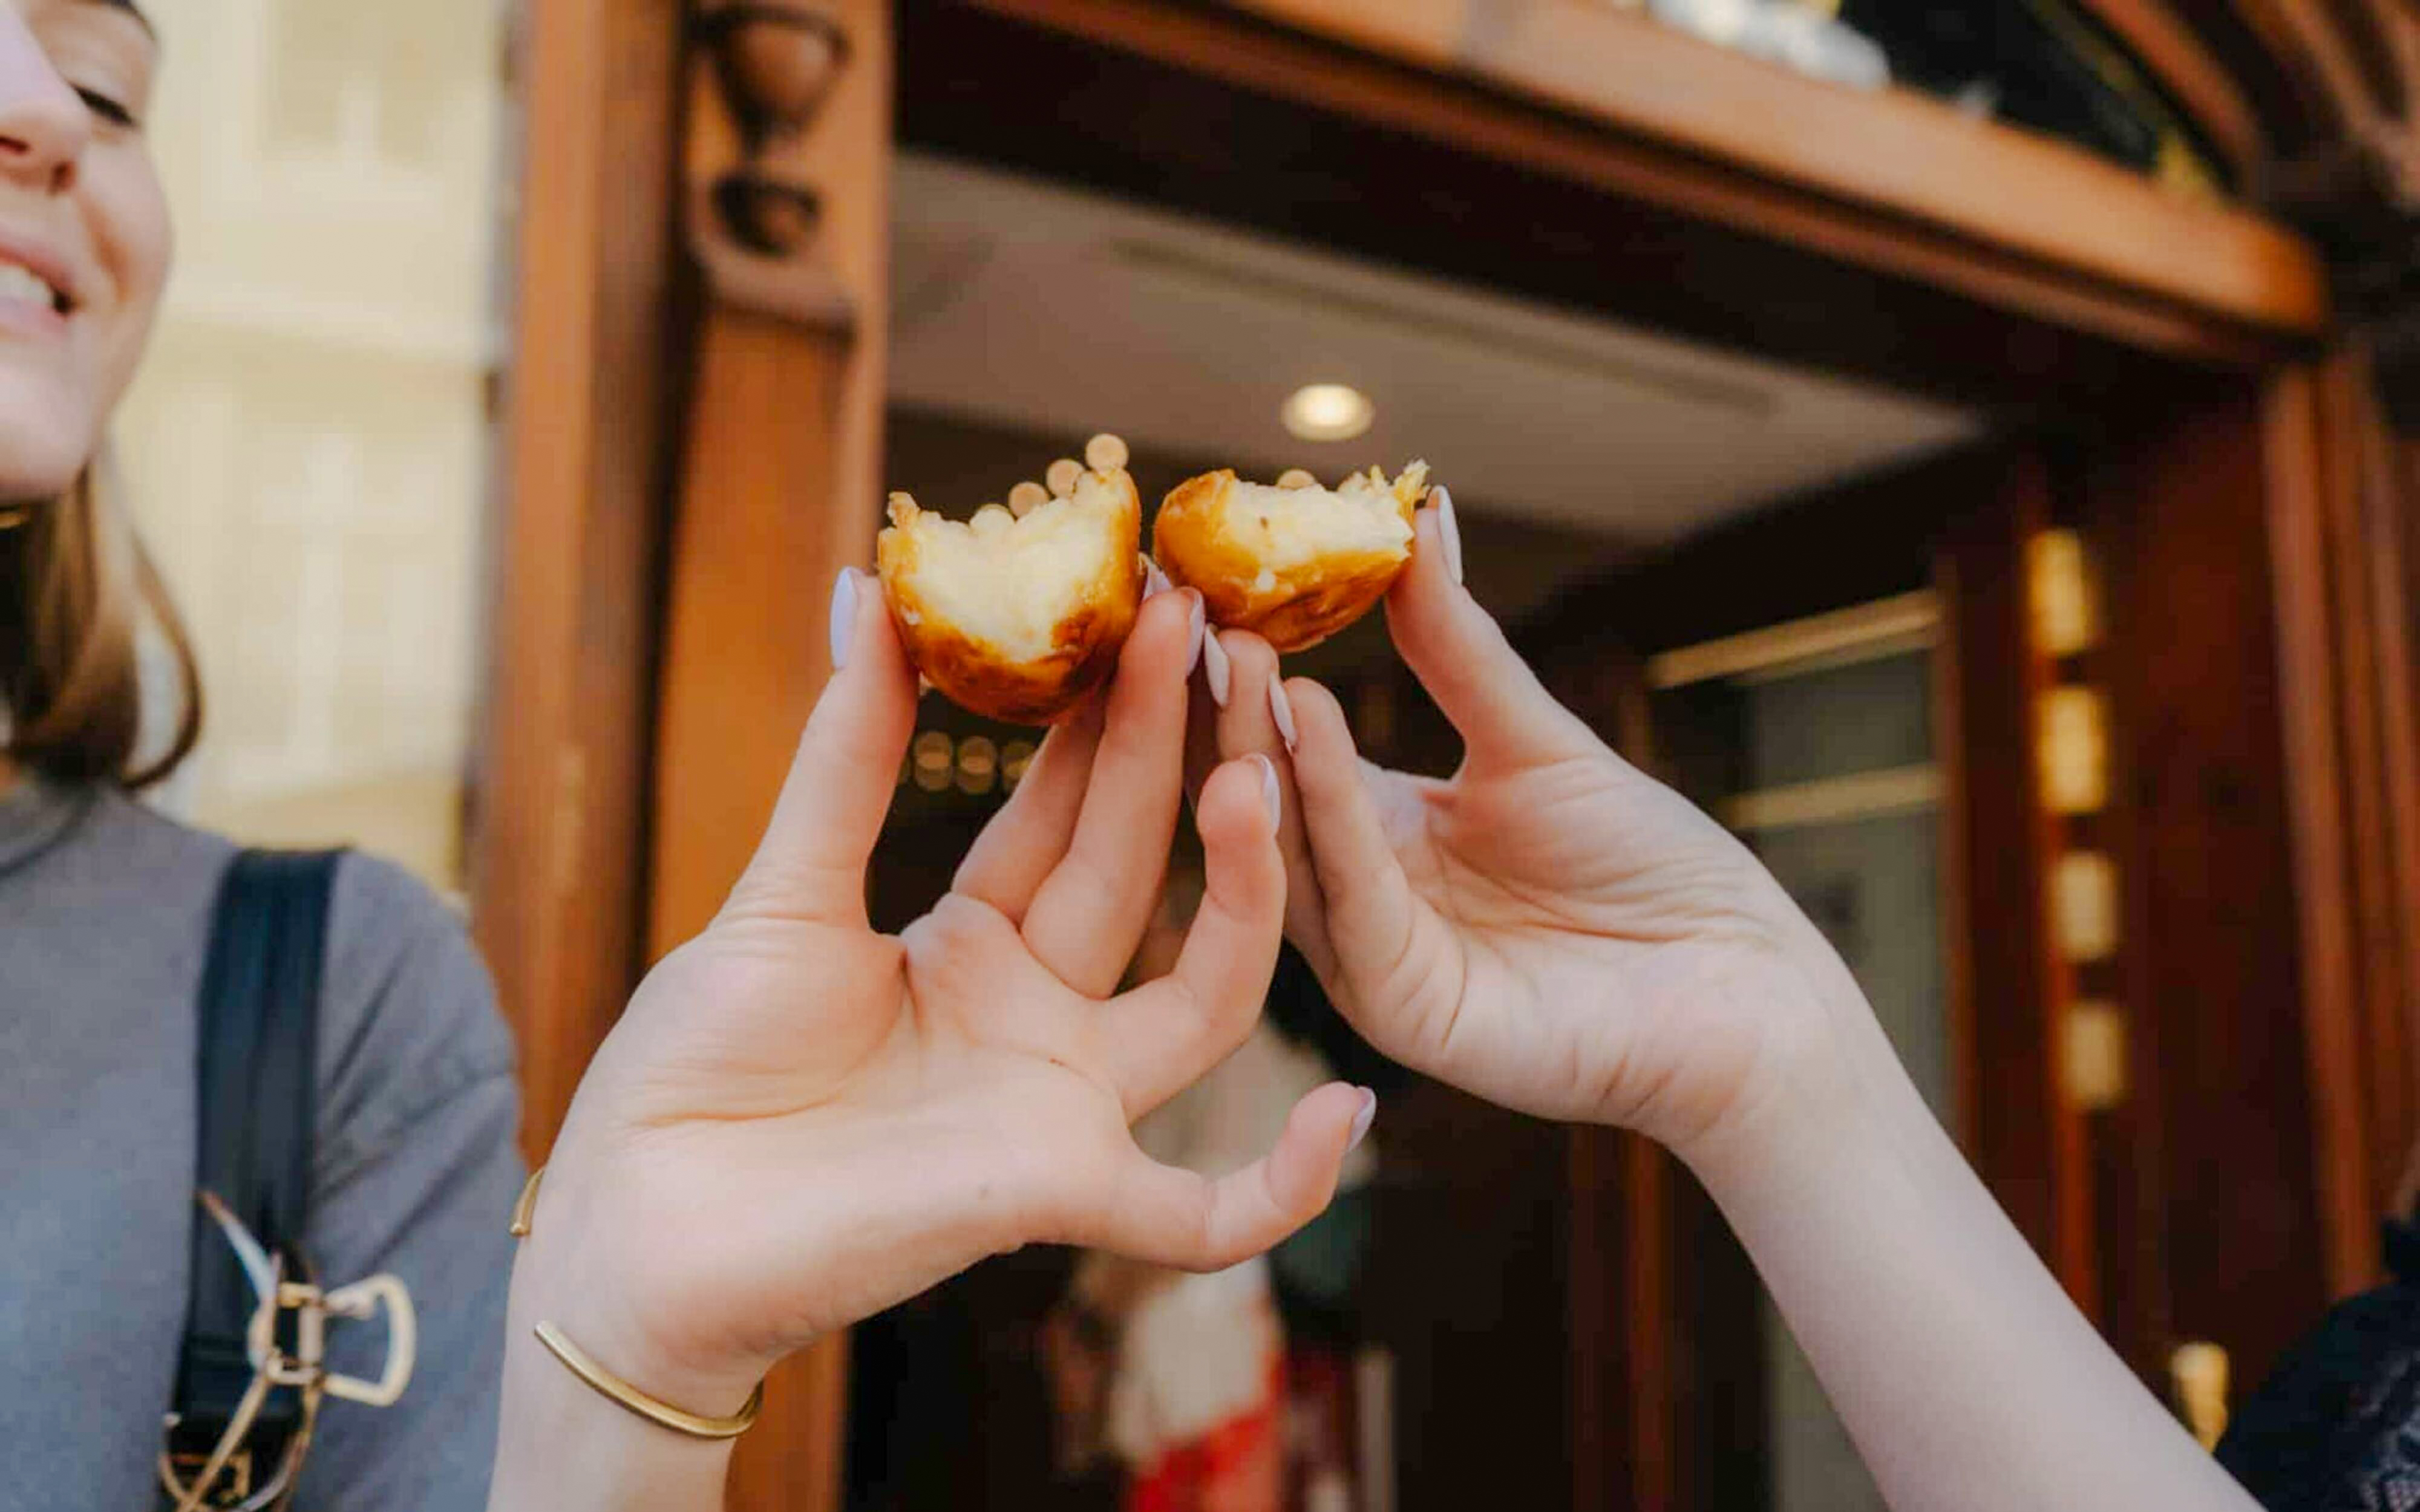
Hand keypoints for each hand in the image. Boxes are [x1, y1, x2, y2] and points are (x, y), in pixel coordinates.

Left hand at [516, 576, 1367, 1412]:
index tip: (1145, 602)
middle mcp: (1033, 1015)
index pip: (1066, 811)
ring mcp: (1057, 1105)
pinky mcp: (1056, 1196)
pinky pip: (1200, 1214)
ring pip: (1203, 994)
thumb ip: (849, 752)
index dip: (1108, 713)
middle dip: (1172, 750)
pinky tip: (1348, 1112)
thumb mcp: (783, 891)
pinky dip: (1280, 1188)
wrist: (635, 1226)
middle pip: (1137, 870)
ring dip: (1244, 892)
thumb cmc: (689, 1071)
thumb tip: (868, 583)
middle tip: (1203, 626)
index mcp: (970, 942)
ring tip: (1254, 772)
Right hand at [1196, 495, 1882, 1163]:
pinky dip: (1327, 812)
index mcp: (1376, 830)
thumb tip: (1419, 516)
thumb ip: (1458, 646)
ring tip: (1244, 657)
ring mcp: (1370, 955)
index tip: (1202, 582)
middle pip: (1264, 796)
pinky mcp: (1401, 1006)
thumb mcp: (1537, 740)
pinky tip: (1309, 729)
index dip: (1243, 672)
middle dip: (1228, 705)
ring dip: (1259, 751)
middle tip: (1196, 611)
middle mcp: (1355, 893)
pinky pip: (1350, 901)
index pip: (1283, 745)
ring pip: (1288, 848)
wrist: (1736, 986)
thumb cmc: (1649, 868)